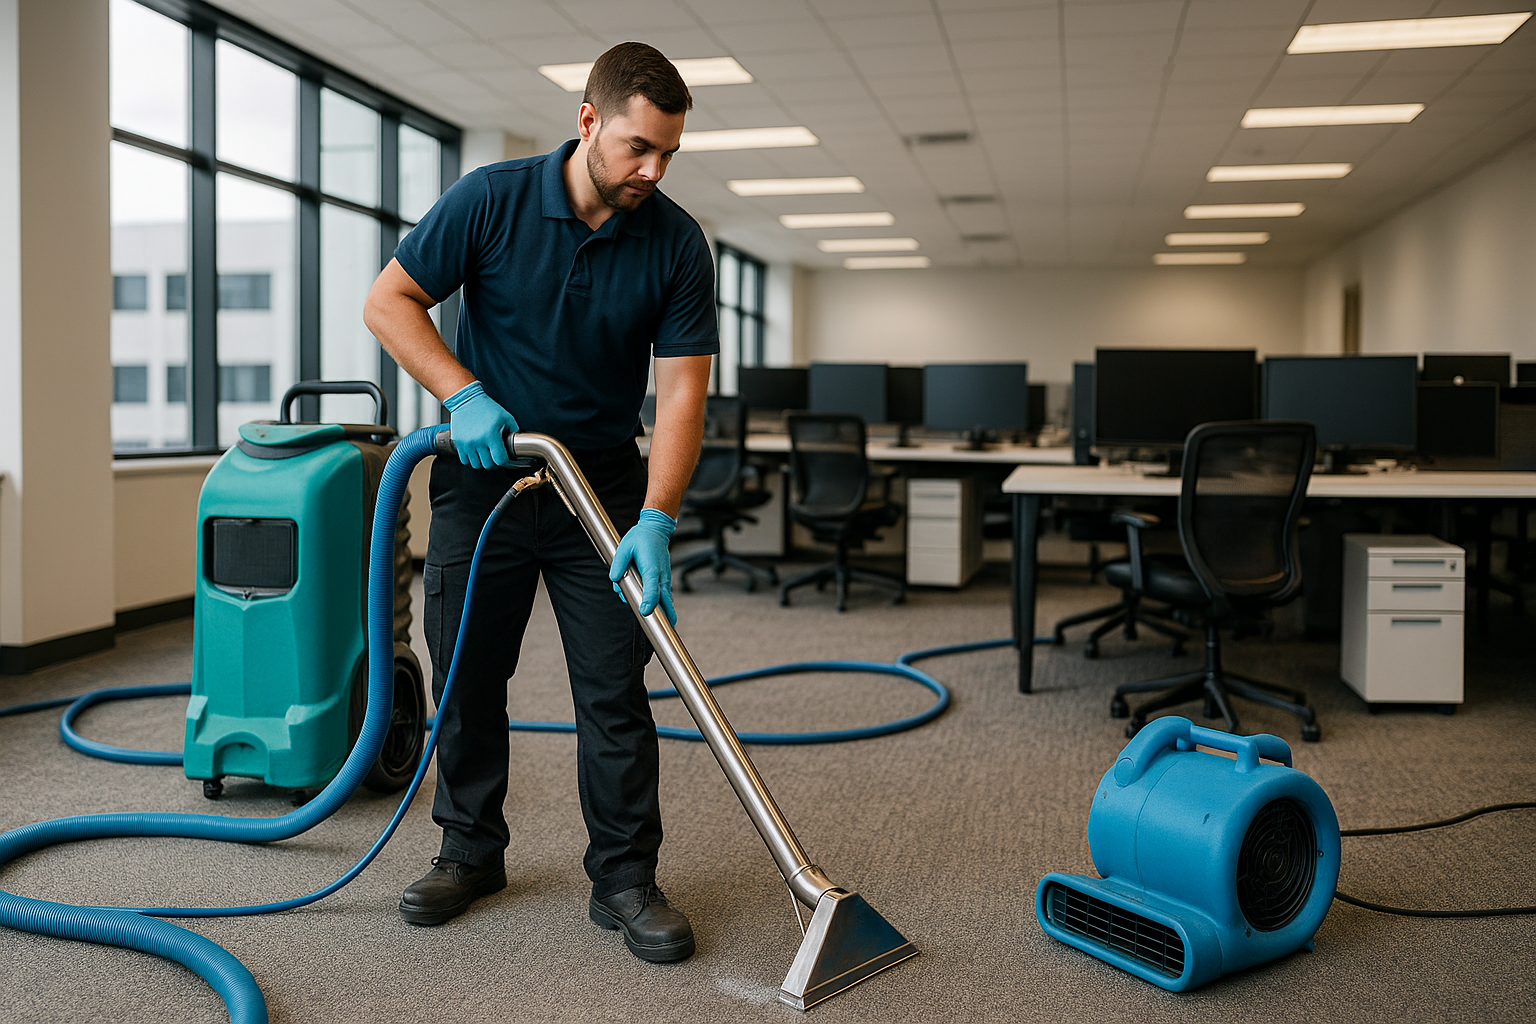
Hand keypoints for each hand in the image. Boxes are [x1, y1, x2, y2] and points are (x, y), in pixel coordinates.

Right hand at [443, 381, 517, 468]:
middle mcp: (478, 441)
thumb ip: (514, 430)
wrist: (466, 400)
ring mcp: (466, 443)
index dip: (505, 461)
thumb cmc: (485, 407)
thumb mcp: (505, 417)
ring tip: (485, 455)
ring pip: (476, 465)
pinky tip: (475, 452)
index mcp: (491, 435)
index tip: (505, 458)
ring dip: (482, 462)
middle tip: (495, 457)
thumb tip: (516, 442)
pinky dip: (471, 459)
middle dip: (494, 463)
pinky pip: (464, 460)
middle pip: (488, 465)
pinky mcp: (458, 443)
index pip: (500, 460)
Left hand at [609, 508, 676, 625]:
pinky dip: (662, 604)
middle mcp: (661, 575)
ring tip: (661, 620)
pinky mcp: (664, 580)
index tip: (646, 611)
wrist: (655, 531)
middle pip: (665, 599)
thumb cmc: (640, 538)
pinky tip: (661, 614)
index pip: (652, 587)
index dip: (649, 600)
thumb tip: (615, 578)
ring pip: (666, 599)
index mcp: (651, 567)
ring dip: (662, 610)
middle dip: (667, 614)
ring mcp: (664, 578)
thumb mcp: (624, 547)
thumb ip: (619, 563)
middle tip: (667, 629)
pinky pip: (664, 596)